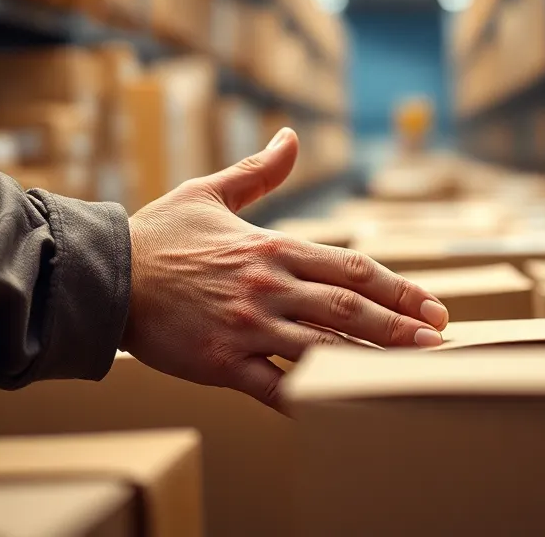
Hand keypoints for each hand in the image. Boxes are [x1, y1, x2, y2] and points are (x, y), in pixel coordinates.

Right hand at [121, 128, 448, 410]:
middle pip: (350, 308)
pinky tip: (342, 407)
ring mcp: (248, 325)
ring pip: (323, 347)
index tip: (430, 304)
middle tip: (440, 341)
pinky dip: (311, 396)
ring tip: (413, 372)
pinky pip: (275, 385)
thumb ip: (260, 171)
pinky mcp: (223, 362)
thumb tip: (291, 136)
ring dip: (372, 360)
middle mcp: (269, 286)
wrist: (105, 276)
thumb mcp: (211, 191)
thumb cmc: (160, 234)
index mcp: (273, 247)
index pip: (352, 267)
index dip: (397, 287)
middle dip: (400, 325)